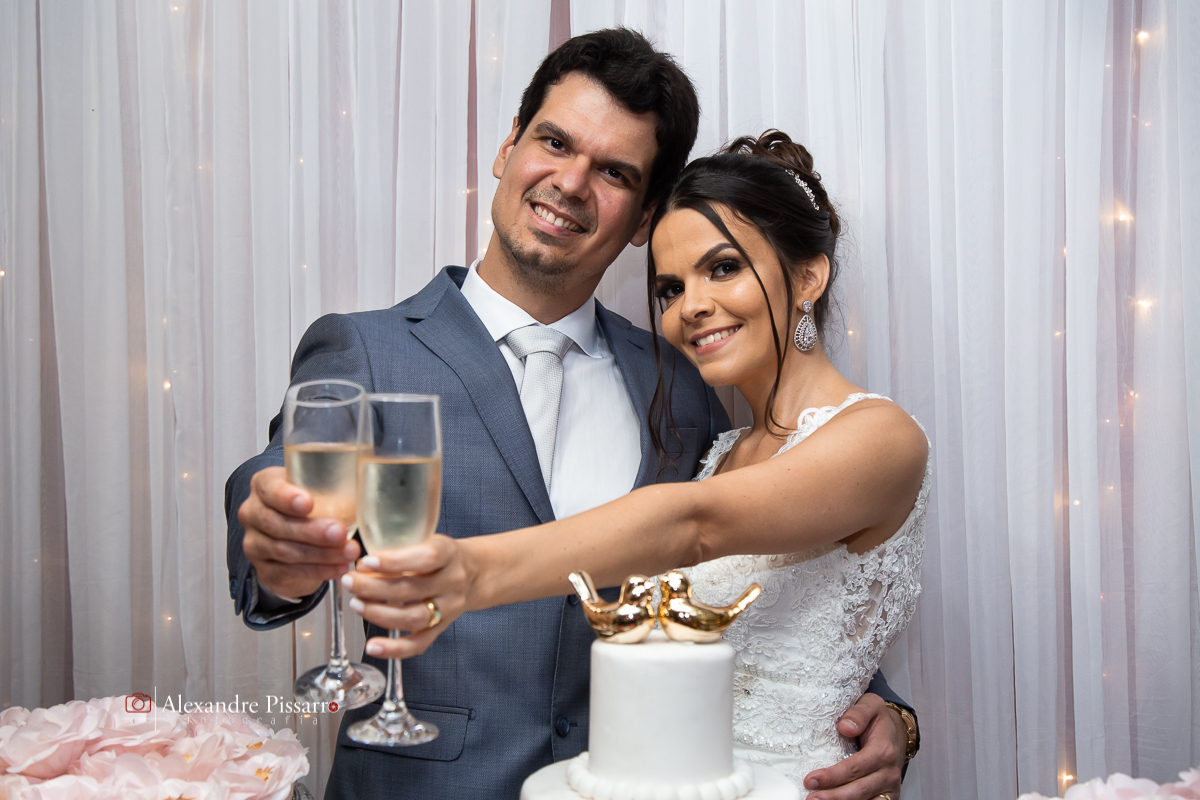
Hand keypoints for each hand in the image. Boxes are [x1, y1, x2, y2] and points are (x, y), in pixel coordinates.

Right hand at [239, 466, 359, 599]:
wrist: (295, 536)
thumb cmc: (312, 505)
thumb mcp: (318, 488)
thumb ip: (334, 485)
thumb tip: (369, 484)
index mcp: (264, 486)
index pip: (270, 488)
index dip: (287, 497)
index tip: (308, 502)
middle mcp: (253, 513)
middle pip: (278, 524)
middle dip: (312, 530)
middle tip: (340, 532)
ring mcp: (255, 544)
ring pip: (285, 551)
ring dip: (321, 554)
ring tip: (349, 552)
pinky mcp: (264, 570)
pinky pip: (289, 572)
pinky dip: (318, 571)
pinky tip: (339, 568)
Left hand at [341, 534, 468, 658]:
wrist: (473, 573)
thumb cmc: (440, 555)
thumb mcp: (427, 539)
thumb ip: (400, 549)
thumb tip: (362, 566)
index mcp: (449, 554)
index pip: (426, 558)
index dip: (394, 562)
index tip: (366, 562)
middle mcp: (452, 582)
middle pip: (412, 590)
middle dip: (374, 588)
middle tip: (349, 582)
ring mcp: (449, 608)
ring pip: (413, 618)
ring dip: (379, 614)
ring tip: (356, 604)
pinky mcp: (442, 628)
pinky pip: (419, 644)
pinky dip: (394, 649)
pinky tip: (373, 646)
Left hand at [803, 692, 905, 799]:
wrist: (898, 733)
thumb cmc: (878, 720)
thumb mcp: (870, 706)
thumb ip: (858, 713)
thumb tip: (845, 727)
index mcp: (883, 751)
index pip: (854, 767)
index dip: (832, 776)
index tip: (811, 779)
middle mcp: (888, 772)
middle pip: (859, 790)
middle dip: (833, 796)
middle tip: (811, 798)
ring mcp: (890, 787)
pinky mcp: (888, 796)